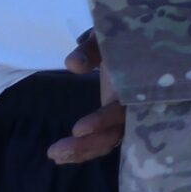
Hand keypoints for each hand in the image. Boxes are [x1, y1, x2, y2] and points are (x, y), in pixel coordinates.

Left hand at [47, 29, 123, 164]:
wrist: (134, 37)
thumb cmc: (121, 36)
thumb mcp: (106, 37)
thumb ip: (90, 49)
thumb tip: (73, 65)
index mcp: (135, 83)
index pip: (122, 108)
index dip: (103, 121)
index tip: (77, 129)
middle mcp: (135, 103)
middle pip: (116, 132)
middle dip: (88, 145)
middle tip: (56, 151)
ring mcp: (127, 113)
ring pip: (110, 139)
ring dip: (84, 150)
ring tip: (54, 154)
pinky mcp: (117, 118)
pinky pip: (104, 137)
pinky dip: (85, 148)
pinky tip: (61, 154)